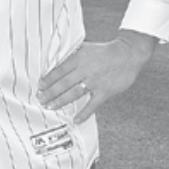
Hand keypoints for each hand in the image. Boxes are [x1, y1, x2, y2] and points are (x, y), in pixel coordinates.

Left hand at [38, 33, 156, 123]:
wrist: (128, 53)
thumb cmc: (104, 52)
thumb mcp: (86, 48)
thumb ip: (71, 56)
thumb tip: (54, 63)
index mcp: (79, 58)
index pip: (59, 70)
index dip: (48, 80)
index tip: (40, 86)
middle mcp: (86, 70)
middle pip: (64, 83)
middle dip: (50, 93)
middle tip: (41, 99)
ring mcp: (96, 81)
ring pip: (74, 94)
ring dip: (61, 101)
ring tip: (51, 107)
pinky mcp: (105, 91)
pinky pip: (93, 105)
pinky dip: (84, 113)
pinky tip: (75, 120)